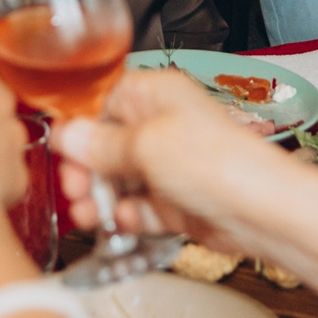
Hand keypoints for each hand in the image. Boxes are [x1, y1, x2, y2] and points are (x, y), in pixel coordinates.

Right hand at [55, 70, 279, 250]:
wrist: (259, 210)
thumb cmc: (213, 160)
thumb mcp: (145, 146)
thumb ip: (101, 144)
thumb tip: (66, 134)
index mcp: (155, 95)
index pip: (104, 99)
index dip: (79, 122)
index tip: (58, 145)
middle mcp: (162, 125)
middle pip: (107, 143)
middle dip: (85, 166)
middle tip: (74, 186)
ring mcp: (169, 165)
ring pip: (121, 179)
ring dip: (100, 197)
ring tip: (88, 215)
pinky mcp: (176, 201)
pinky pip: (141, 207)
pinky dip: (129, 216)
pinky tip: (124, 222)